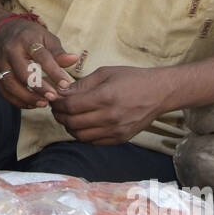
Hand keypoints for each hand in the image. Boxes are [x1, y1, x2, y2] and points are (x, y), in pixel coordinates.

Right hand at [0, 19, 77, 109]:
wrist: (1, 31)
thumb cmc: (29, 36)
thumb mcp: (45, 37)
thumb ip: (58, 51)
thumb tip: (73, 60)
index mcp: (26, 39)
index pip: (41, 56)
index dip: (54, 71)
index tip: (66, 84)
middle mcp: (10, 51)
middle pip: (23, 73)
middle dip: (39, 87)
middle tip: (54, 97)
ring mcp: (0, 63)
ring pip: (11, 84)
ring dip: (27, 97)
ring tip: (44, 103)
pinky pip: (4, 91)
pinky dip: (18, 101)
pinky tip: (32, 104)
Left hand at [48, 65, 171, 144]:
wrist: (159, 92)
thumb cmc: (132, 79)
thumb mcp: (105, 73)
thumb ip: (82, 84)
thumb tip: (62, 92)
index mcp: (105, 97)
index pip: (70, 106)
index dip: (58, 103)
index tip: (54, 99)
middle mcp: (110, 117)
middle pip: (72, 123)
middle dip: (59, 115)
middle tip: (57, 108)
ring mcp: (116, 130)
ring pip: (80, 136)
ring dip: (69, 127)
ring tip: (68, 116)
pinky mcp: (120, 139)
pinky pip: (93, 141)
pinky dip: (83, 135)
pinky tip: (83, 124)